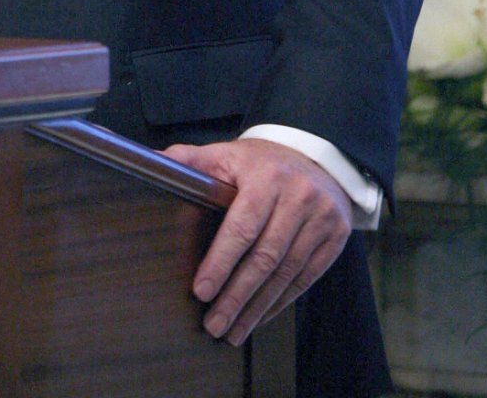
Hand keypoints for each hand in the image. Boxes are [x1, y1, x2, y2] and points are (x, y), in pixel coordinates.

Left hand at [163, 137, 350, 345]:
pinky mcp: (335, 237)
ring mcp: (321, 218)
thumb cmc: (261, 162)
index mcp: (266, 175)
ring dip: (257, 307)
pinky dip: (280, 302)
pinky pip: (305, 278)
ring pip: (286, 273)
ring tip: (232, 332)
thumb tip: (152, 162)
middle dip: (236, 296)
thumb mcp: (227, 153)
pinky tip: (259, 318)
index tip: (201, 291)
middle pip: (265, 256)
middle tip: (213, 324)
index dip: (221, 261)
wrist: (317, 156)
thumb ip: (190, 159)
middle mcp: (298, 196)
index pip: (242, 225)